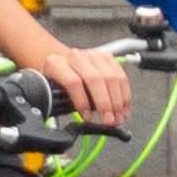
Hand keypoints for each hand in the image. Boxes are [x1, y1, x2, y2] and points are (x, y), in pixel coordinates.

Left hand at [18, 35, 134, 129]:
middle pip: (95, 79)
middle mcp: (75, 56)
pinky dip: (125, 95)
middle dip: (105, 103)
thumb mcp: (51, 93)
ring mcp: (93, 55)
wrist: (63, 65)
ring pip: (111, 77)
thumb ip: (59, 103)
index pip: (73, 82)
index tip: (87, 117)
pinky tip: (124, 108)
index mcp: (56, 63)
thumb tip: (77, 119)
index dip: (82, 102)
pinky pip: (121, 76)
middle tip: (109, 120)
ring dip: (118, 101)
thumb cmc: (57, 83)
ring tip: (118, 117)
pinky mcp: (108, 58)